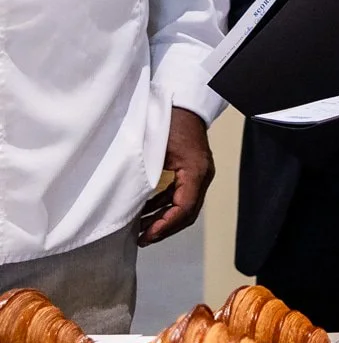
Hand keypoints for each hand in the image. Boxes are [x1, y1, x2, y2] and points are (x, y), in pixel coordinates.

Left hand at [140, 108, 213, 245]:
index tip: (147, 234)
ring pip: (185, 206)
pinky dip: (165, 206)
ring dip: (164, 219)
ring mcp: (199, 173)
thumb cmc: (169, 120)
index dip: (166, 224)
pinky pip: (181, 195)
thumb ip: (148, 176)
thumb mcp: (155, 149)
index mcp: (196, 171)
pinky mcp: (192, 171)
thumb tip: (132, 202)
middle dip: (165, 228)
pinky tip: (147, 211)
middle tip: (143, 239)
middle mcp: (202, 175)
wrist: (183, 102)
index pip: (185, 207)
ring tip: (141, 229)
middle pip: (187, 212)